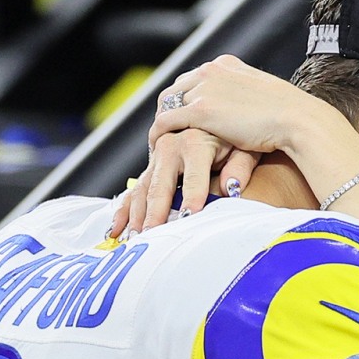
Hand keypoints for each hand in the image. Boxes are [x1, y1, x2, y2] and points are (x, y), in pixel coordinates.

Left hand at [110, 55, 347, 237]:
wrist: (299, 120)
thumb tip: (248, 118)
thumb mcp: (266, 100)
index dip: (184, 101)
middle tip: (166, 136)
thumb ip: (248, 103)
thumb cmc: (293, 119)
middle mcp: (211, 70)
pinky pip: (166, 123)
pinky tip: (159, 152)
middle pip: (175, 90)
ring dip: (161, 126)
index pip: (194, 79)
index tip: (182, 121)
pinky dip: (158, 137)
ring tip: (160, 146)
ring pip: (166, 105)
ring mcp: (204, 88)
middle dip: (169, 112)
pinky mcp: (200, 110)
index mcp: (227, 65)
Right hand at [111, 128, 258, 238]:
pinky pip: (132, 192)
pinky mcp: (150, 170)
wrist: (217, 120)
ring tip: (134, 238)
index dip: (193, 196)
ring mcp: (156, 160)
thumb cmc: (234, 138)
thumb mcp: (243, 148)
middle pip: (160, 187)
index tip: (190, 217)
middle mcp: (170, 149)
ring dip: (136, 216)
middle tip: (152, 235)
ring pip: (142, 191)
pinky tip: (115, 230)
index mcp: (195, 143)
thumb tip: (232, 188)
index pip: (195, 177)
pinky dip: (123, 212)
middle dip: (156, 212)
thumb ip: (239, 166)